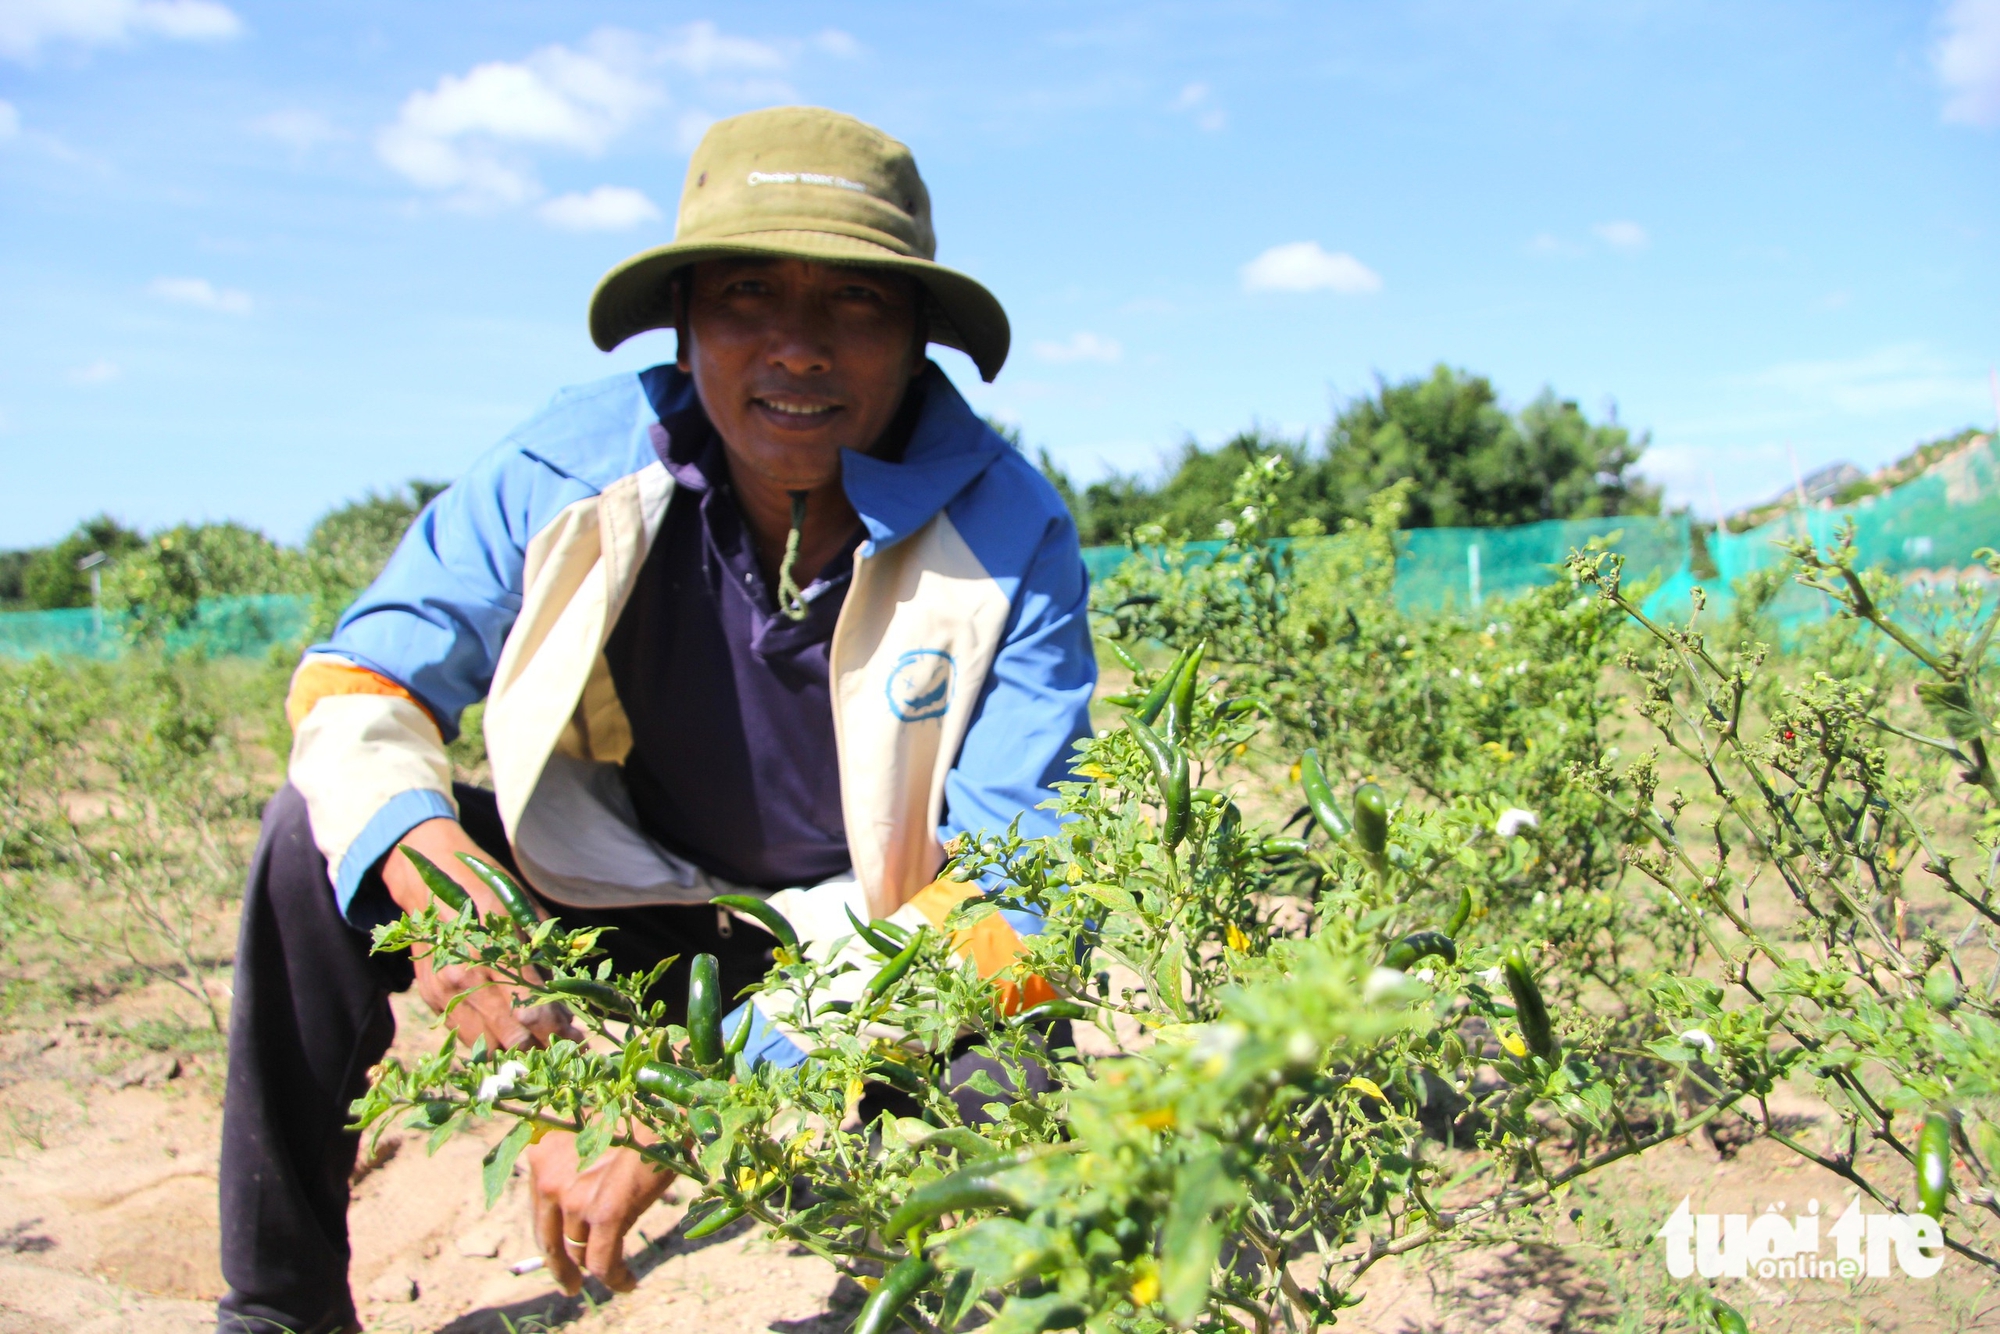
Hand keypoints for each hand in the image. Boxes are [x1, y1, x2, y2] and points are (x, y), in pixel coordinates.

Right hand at [384, 817, 580, 1050]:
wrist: (429, 883)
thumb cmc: (488, 892)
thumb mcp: (526, 913)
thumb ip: (547, 955)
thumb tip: (570, 996)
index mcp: (494, 952)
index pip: (532, 1011)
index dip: (559, 1031)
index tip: (578, 1037)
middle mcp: (464, 978)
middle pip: (511, 1037)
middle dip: (543, 1047)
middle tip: (566, 1044)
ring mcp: (444, 992)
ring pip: (487, 1044)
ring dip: (518, 1048)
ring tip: (544, 1041)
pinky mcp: (431, 998)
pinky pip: (466, 1033)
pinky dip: (491, 1037)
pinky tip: (512, 1028)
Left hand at [528, 1130, 673, 1294]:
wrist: (666, 1108)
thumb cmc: (635, 1116)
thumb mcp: (589, 1134)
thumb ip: (573, 1164)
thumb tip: (575, 1208)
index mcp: (541, 1152)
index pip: (539, 1207)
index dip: (550, 1233)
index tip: (559, 1250)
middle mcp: (548, 1176)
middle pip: (549, 1237)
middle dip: (560, 1265)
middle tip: (571, 1283)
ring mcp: (573, 1196)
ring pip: (578, 1249)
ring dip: (595, 1266)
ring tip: (614, 1273)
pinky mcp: (604, 1213)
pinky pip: (602, 1261)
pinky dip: (614, 1277)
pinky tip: (626, 1282)